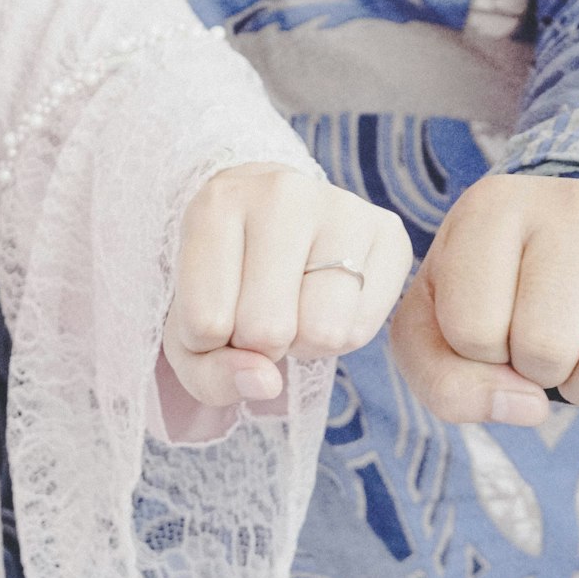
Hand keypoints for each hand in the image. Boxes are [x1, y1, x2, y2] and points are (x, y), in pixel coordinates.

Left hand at [164, 164, 412, 404]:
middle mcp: (282, 193)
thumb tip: (266, 383)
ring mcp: (343, 207)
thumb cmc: (225, 282)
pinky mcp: (388, 231)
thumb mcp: (190, 332)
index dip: (208, 342)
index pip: (206, 323)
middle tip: (259, 310)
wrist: (273, 221)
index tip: (215, 308)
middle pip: (268, 330)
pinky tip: (327, 302)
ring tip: (295, 307)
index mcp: (217, 204)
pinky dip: (341, 337)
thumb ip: (209, 373)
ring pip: (322, 332)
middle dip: (259, 343)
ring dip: (303, 344)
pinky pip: (361, 329)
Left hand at [390, 176, 578, 425]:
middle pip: (547, 350)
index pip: (472, 329)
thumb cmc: (492, 291)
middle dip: (534, 370)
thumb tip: (527, 408)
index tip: (491, 320)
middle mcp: (575, 210)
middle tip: (540, 338)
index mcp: (493, 209)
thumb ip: (444, 380)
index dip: (475, 351)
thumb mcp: (435, 327)